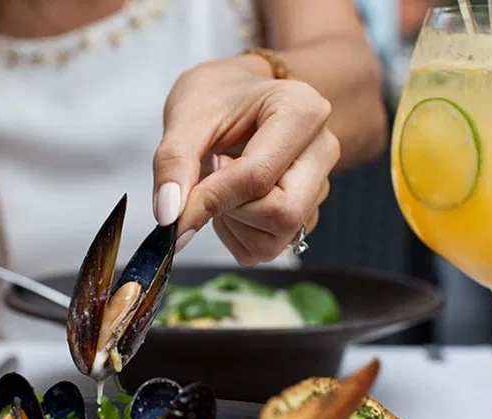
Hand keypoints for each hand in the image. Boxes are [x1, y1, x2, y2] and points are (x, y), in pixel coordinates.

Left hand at [152, 55, 339, 265]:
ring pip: (276, 239)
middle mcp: (321, 150)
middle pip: (283, 215)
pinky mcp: (307, 213)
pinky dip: (240, 235)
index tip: (175, 210)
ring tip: (220, 187)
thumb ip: (174, 164)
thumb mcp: (186, 117)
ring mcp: (319, 185)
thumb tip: (170, 217)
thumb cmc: (216, 98)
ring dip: (234, 226)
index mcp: (301, 111)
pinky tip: (232, 202)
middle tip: (210, 183)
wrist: (235, 96)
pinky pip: (269, 247)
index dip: (210, 200)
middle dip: (233, 212)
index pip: (258, 178)